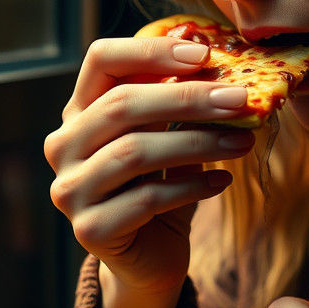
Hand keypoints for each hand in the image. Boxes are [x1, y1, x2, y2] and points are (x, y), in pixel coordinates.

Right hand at [44, 35, 253, 300]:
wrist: (150, 256)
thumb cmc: (163, 184)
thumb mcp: (170, 136)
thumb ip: (181, 103)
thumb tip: (226, 68)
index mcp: (81, 110)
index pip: (102, 60)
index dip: (151, 51)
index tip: (204, 54)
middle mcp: (64, 145)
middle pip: (123, 105)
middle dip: (189, 99)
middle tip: (241, 100)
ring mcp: (71, 189)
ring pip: (135, 152)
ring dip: (198, 143)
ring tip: (243, 141)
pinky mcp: (90, 229)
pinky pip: (147, 198)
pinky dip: (192, 187)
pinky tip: (223, 181)